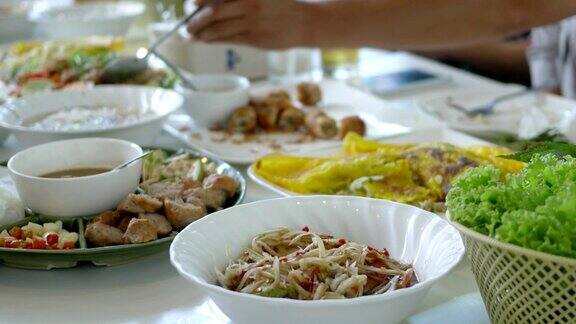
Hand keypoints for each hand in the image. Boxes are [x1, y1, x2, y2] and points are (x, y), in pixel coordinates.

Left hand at [187, 0, 311, 48]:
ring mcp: (253, 22)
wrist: (305, 21)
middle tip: (187, 25)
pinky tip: (205, 40)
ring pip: (220, 28)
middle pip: (215, 11)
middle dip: (196, 20)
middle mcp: (250, 3)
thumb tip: (207, 3)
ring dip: (202, 33)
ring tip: (192, 35)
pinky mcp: (256, 38)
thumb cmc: (279, 5)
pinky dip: (214, 40)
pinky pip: (229, 40)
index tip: (191, 3)